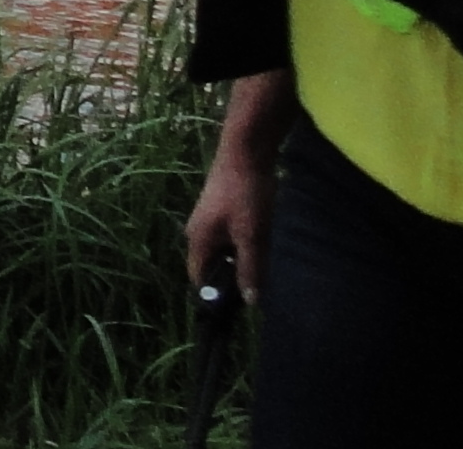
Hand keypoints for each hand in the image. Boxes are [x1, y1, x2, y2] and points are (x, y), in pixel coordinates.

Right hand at [188, 84, 282, 302]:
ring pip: (223, 253)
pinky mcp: (223, 212)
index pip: (198, 279)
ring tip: (264, 271)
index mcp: (198, 239)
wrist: (246, 152)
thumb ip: (249, 268)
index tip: (238, 310)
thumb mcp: (251, 235)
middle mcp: (198, 232)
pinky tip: (263, 248)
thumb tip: (250, 301)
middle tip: (258, 290)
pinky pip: (230, 240)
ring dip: (240, 264)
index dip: (215, 296)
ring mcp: (210, 221)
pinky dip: (243, 249)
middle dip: (231, 280)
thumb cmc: (245, 194)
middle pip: (211, 267)